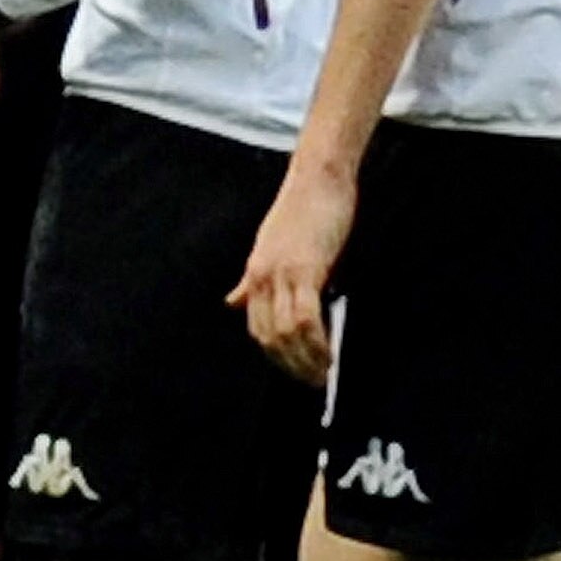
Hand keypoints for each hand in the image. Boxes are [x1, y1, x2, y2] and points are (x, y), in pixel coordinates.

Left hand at [228, 156, 357, 383]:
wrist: (317, 178)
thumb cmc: (304, 210)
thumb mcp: (270, 248)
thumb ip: (253, 280)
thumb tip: (232, 302)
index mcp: (254, 275)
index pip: (256, 329)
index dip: (276, 357)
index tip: (296, 371)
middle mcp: (261, 278)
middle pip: (268, 338)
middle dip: (290, 366)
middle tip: (313, 382)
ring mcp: (280, 274)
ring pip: (286, 334)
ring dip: (306, 361)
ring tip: (323, 374)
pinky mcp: (304, 269)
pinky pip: (305, 319)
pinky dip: (317, 342)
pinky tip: (328, 353)